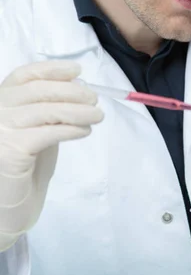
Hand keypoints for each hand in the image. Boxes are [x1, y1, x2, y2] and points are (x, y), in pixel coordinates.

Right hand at [0, 61, 103, 250]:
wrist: (11, 204)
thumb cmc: (25, 165)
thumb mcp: (38, 128)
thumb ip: (51, 108)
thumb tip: (79, 87)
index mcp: (0, 102)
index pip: (23, 75)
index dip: (51, 69)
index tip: (77, 71)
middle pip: (37, 90)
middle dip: (71, 92)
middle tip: (94, 100)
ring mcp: (0, 131)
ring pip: (45, 110)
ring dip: (77, 111)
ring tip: (97, 116)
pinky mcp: (11, 151)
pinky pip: (48, 133)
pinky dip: (71, 129)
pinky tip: (84, 131)